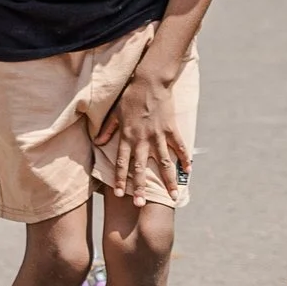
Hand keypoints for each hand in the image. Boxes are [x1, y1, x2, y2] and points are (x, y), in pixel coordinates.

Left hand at [93, 68, 187, 204]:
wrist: (149, 81)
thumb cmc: (129, 96)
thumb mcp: (114, 113)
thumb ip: (107, 130)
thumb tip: (98, 143)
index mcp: (127, 137)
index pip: (122, 163)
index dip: (120, 179)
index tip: (120, 195)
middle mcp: (142, 139)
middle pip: (140, 168)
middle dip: (140, 187)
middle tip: (141, 204)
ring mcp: (158, 135)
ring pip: (163, 163)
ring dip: (168, 180)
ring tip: (173, 196)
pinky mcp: (171, 128)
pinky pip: (179, 147)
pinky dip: (184, 159)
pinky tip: (188, 171)